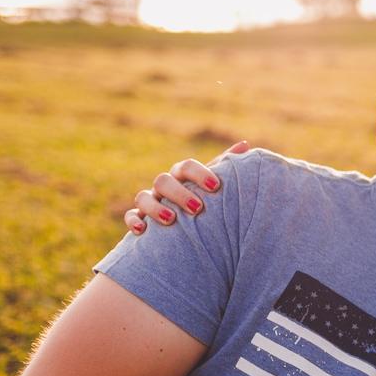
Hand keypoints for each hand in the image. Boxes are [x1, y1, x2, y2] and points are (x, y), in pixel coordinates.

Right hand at [124, 142, 249, 233]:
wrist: (194, 227)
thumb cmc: (209, 201)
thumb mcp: (216, 185)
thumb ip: (227, 167)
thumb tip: (245, 144)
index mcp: (183, 176)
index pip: (186, 167)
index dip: (198, 173)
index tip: (216, 186)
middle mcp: (165, 186)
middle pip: (163, 180)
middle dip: (179, 193)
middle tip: (197, 208)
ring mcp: (151, 201)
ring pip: (143, 196)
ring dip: (155, 207)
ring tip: (171, 219)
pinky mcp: (140, 217)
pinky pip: (130, 216)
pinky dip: (134, 221)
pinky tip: (143, 231)